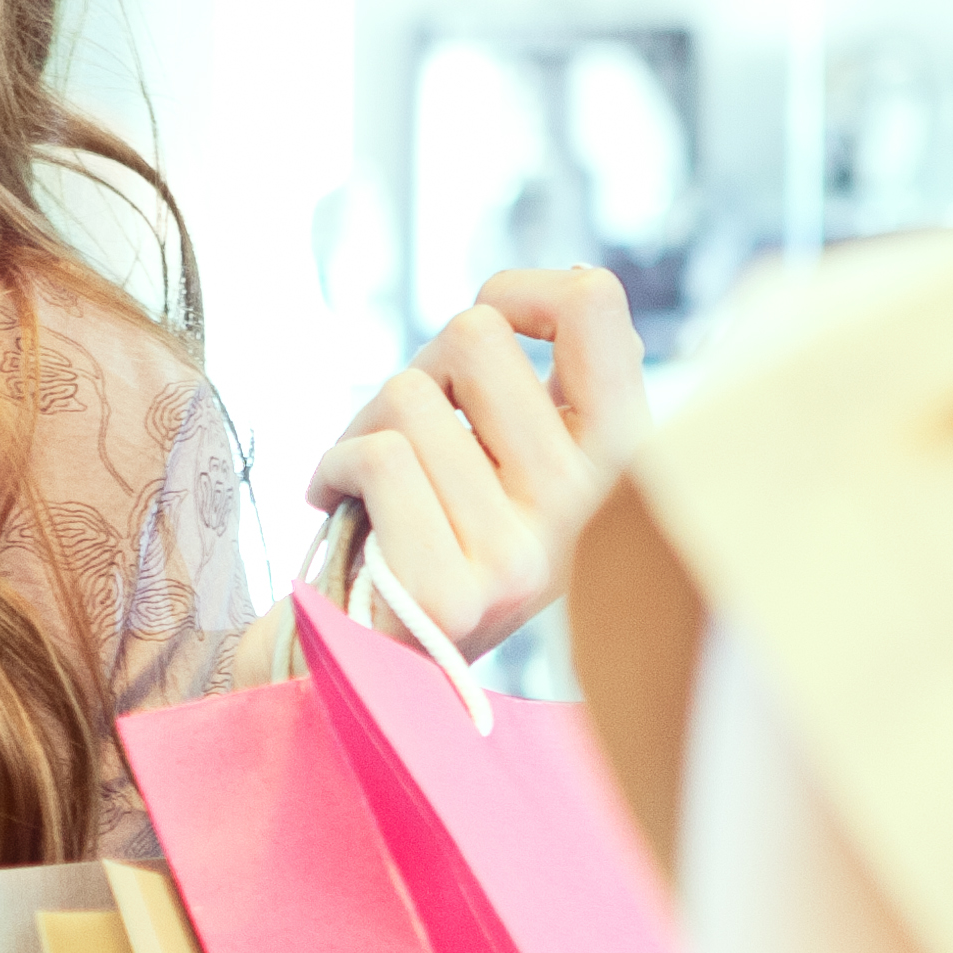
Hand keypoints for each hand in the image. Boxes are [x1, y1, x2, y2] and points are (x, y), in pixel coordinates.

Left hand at [310, 264, 650, 655]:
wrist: (362, 667)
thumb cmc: (429, 536)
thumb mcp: (512, 458)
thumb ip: (548, 389)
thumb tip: (573, 285)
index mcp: (619, 464)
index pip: (596, 309)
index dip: (524, 292)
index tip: (488, 329)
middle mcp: (589, 509)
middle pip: (474, 334)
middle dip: (417, 372)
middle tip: (405, 437)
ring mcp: (528, 555)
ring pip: (412, 394)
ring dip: (364, 426)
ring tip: (371, 487)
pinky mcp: (456, 590)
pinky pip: (381, 457)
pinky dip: (333, 465)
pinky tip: (335, 503)